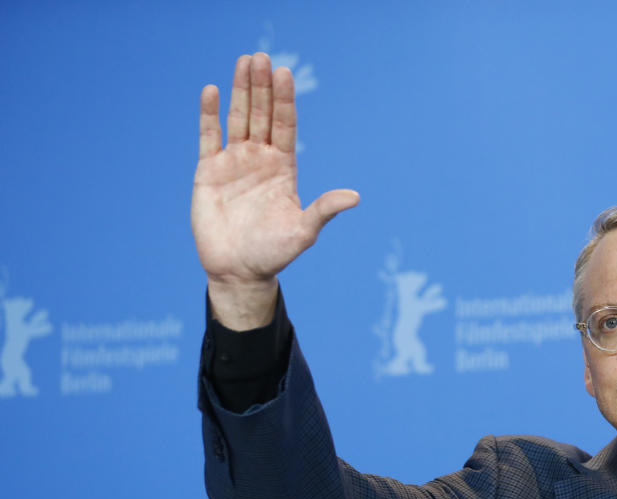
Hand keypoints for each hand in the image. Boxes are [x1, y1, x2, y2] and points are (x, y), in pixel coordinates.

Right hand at [192, 53, 358, 327]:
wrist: (239, 271)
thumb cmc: (274, 253)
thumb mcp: (303, 231)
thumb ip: (324, 210)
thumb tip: (355, 197)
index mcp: (284, 168)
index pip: (285, 126)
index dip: (285, 101)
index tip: (285, 74)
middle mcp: (260, 159)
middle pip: (262, 115)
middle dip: (262, 87)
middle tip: (261, 57)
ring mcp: (234, 163)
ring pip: (237, 119)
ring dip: (239, 91)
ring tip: (243, 62)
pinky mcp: (208, 171)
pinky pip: (208, 137)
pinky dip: (209, 115)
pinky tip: (211, 91)